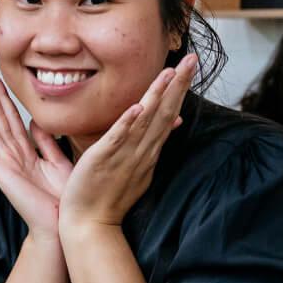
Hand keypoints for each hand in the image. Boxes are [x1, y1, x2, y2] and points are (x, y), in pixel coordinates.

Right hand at [0, 67, 73, 238]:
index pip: (12, 116)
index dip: (3, 95)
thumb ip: (46, 143)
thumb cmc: (61, 200)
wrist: (59, 227)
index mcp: (26, 151)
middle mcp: (11, 154)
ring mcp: (4, 163)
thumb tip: (36, 122)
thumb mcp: (59, 164)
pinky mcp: (1, 173)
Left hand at [59, 54, 194, 229]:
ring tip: (169, 72)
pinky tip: (138, 106)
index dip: (179, 89)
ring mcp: (124, 156)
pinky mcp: (103, 160)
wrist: (90, 224)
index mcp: (148, 151)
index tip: (189, 65)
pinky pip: (117, 139)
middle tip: (191, 58)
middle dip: (178, 85)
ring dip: (158, 96)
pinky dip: (128, 123)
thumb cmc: (109, 194)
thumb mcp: (138, 166)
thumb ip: (153, 143)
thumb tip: (174, 122)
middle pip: (165, 113)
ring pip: (146, 122)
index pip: (169, 114)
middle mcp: (141, 151)